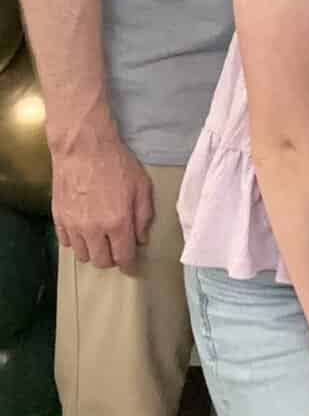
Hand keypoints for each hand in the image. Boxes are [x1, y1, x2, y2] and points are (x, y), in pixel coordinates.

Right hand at [49, 120, 154, 272]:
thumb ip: (144, 216)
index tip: (131, 268)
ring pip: (83, 255)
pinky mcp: (58, 218)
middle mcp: (94, 229)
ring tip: (101, 238)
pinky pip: (66, 243)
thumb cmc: (117, 164)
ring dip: (94, 251)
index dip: (129, 267)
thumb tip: (141, 239)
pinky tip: (84, 229)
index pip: (123, 258)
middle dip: (112, 259)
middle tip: (117, 248)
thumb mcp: (142, 186)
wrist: (84, 147)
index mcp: (118, 222)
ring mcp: (73, 225)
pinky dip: (77, 241)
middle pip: (101, 261)